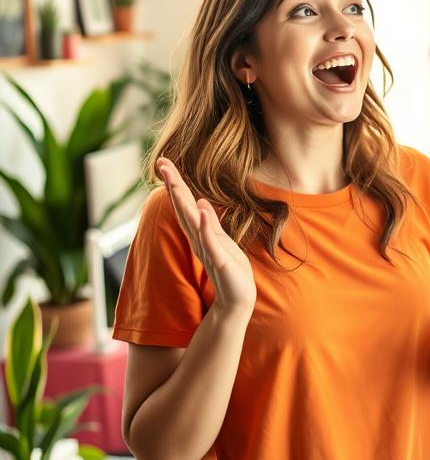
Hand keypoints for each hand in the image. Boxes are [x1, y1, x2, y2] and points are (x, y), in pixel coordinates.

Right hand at [156, 157, 256, 316]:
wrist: (237, 297)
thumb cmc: (230, 269)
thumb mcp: (221, 240)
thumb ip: (210, 223)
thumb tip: (202, 202)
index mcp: (200, 231)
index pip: (186, 203)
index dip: (176, 183)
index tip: (165, 162)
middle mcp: (199, 238)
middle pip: (183, 207)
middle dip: (173, 185)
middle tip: (161, 163)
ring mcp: (207, 248)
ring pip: (192, 221)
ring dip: (183, 201)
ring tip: (174, 182)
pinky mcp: (218, 260)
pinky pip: (210, 241)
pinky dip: (205, 226)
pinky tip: (202, 210)